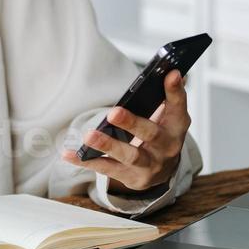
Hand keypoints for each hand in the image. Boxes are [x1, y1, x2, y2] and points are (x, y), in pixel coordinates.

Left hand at [62, 70, 190, 194]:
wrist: (162, 171)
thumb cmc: (161, 136)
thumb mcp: (169, 117)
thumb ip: (168, 96)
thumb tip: (170, 71)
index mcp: (176, 126)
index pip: (178, 106)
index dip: (175, 91)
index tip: (171, 73)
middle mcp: (166, 148)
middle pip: (151, 134)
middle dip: (131, 123)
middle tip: (114, 113)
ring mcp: (149, 165)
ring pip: (129, 156)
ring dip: (108, 145)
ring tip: (90, 136)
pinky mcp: (131, 177)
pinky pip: (106, 169)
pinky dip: (87, 161)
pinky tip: (70, 154)